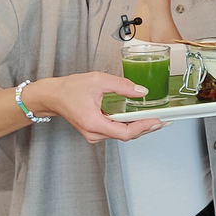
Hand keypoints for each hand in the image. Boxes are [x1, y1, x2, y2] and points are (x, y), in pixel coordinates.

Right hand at [27, 73, 163, 142]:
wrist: (52, 96)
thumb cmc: (69, 89)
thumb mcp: (98, 80)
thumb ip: (121, 85)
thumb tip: (141, 91)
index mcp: (94, 123)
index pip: (125, 132)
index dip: (143, 128)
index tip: (157, 122)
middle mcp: (94, 133)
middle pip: (126, 135)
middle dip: (146, 128)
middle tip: (163, 121)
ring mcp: (94, 134)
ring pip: (121, 134)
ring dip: (138, 127)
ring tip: (155, 119)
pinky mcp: (94, 131)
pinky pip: (115, 131)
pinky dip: (128, 126)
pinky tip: (139, 119)